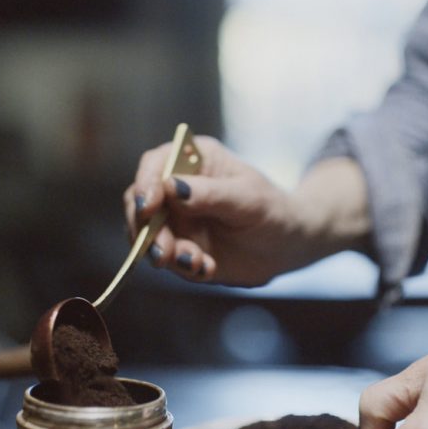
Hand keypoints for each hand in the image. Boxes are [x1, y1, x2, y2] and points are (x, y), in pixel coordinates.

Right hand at [124, 135, 369, 285]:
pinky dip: (183, 266)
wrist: (287, 246)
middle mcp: (177, 189)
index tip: (147, 206)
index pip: (155, 165)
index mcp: (194, 160)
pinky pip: (168, 259)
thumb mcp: (247, 199)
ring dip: (164, 253)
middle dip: (146, 229)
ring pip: (148, 235)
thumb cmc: (273, 210)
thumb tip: (171, 187)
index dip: (145, 184)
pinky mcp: (179, 247)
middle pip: (140, 203)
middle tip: (163, 252)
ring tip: (195, 263)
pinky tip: (207, 268)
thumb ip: (210, 194)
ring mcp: (176, 220)